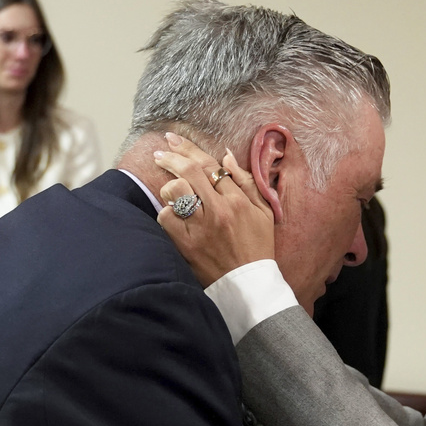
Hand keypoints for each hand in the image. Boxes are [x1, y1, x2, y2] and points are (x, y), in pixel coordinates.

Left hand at [156, 133, 274, 286]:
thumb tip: (226, 156)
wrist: (248, 284)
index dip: (189, 149)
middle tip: (161, 153)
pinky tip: (173, 215)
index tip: (174, 141)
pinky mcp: (187, 244)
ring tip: (171, 190)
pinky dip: (167, 213)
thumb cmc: (257, 247)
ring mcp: (201, 227)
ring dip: (170, 187)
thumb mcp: (263, 212)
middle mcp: (219, 210)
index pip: (210, 165)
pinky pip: (166, 217)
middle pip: (189, 171)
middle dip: (171, 157)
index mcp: (238, 201)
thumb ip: (246, 182)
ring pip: (175, 191)